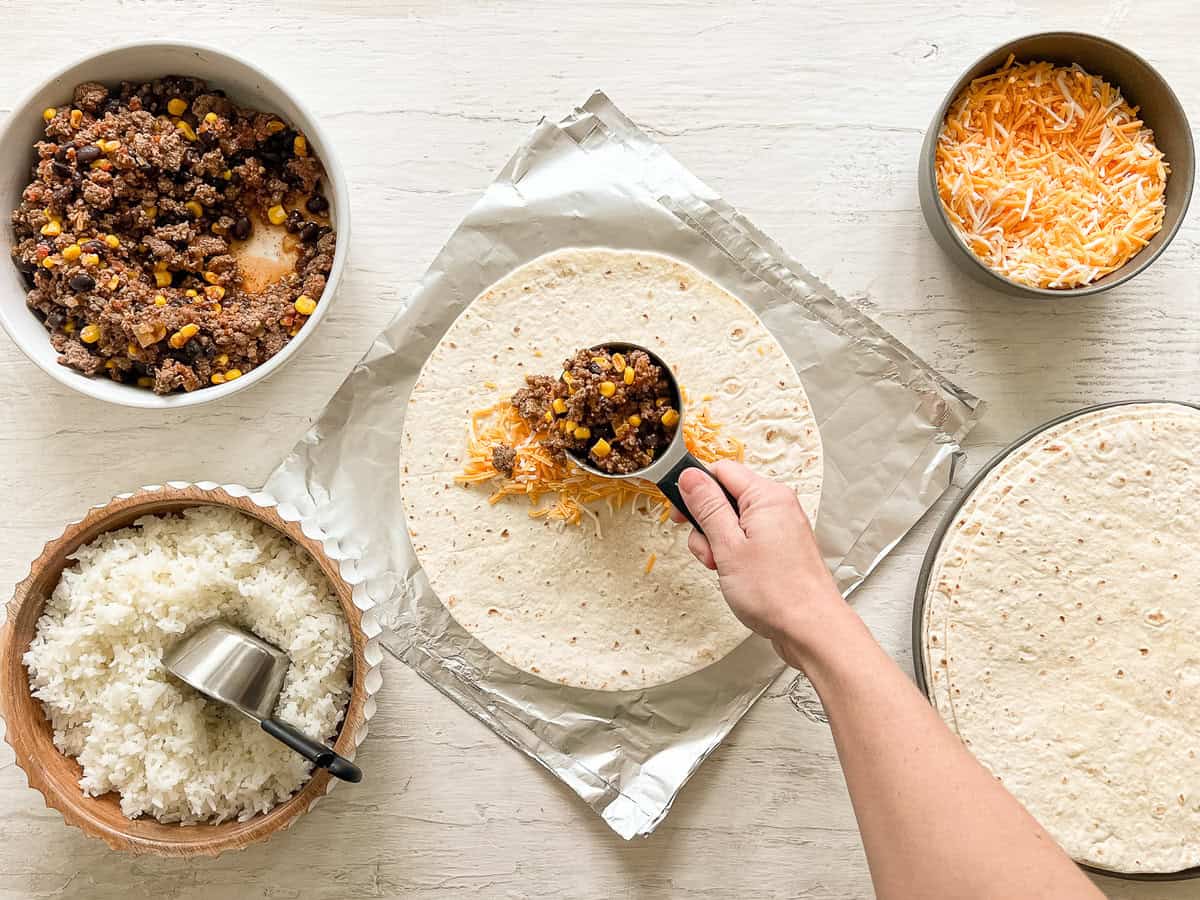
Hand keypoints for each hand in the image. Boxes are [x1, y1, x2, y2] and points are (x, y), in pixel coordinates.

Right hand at [670, 461, 845, 666]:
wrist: (811, 630)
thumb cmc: (776, 593)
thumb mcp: (728, 546)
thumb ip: (707, 507)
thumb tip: (690, 477)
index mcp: (767, 496)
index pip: (721, 470)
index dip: (695, 489)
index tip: (680, 513)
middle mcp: (778, 506)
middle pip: (726, 497)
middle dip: (706, 523)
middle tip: (706, 550)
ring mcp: (781, 528)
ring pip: (733, 521)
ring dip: (718, 543)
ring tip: (722, 569)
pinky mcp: (781, 548)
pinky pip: (747, 539)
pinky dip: (734, 554)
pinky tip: (734, 575)